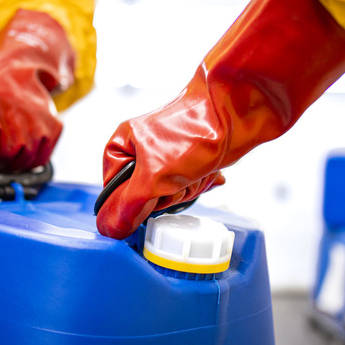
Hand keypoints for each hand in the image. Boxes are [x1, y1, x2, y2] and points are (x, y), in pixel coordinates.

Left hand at [0, 9, 75, 193]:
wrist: (19, 72)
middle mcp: (17, 106)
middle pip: (5, 155)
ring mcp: (39, 118)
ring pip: (23, 162)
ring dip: (11, 165)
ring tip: (5, 148)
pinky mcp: (54, 126)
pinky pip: (39, 160)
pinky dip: (28, 162)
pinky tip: (21, 147)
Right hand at [96, 0, 344, 238]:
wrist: (236, 116)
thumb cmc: (195, 132)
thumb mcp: (154, 177)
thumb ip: (129, 206)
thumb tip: (109, 228)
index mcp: (122, 145)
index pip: (114, 193)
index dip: (136, 201)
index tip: (153, 195)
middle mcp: (141, 148)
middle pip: (144, 197)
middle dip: (167, 195)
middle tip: (178, 181)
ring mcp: (166, 155)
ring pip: (168, 195)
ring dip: (186, 190)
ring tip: (196, 173)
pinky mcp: (187, 160)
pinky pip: (186, 187)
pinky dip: (199, 184)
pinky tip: (207, 172)